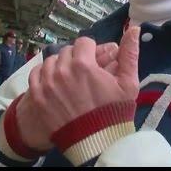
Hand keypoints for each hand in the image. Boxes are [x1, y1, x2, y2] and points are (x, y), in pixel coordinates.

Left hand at [15, 29, 138, 150]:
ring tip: (70, 80)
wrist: (95, 142)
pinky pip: (36, 74)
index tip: (95, 63)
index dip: (91, 51)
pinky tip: (54, 84)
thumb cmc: (114, 113)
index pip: (84, 42)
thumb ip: (129, 54)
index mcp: (83, 64)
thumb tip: (133, 29)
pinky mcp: (37, 95)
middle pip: (67, 51)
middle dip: (76, 58)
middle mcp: (62, 70)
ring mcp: (47, 83)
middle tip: (84, 74)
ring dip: (60, 66)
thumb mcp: (128, 84)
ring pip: (51, 61)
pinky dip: (44, 75)